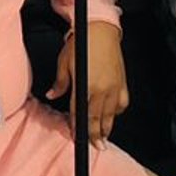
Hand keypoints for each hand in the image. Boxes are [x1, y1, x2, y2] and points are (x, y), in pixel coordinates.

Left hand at [48, 22, 127, 141]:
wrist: (101, 29)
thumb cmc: (82, 43)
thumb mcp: (64, 61)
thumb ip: (60, 82)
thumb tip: (52, 94)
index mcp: (85, 85)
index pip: (79, 112)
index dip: (77, 126)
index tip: (76, 136)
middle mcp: (101, 90)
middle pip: (96, 118)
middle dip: (94, 135)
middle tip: (95, 146)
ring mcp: (114, 88)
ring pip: (110, 115)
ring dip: (106, 128)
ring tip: (103, 138)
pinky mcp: (123, 83)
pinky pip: (121, 104)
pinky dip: (117, 112)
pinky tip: (113, 116)